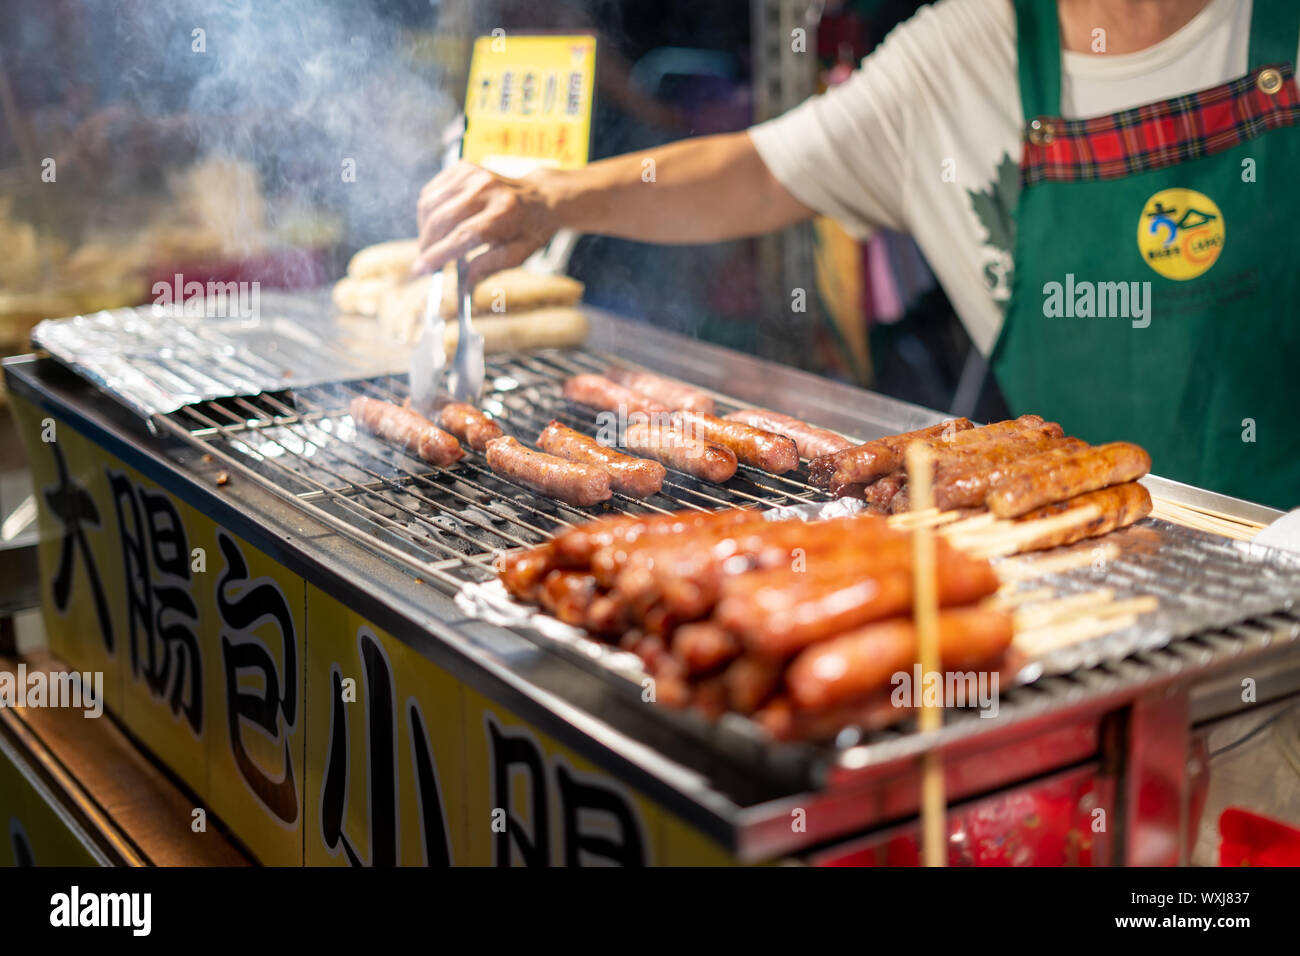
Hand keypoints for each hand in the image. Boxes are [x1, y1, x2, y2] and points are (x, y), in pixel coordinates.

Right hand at [413, 161, 560, 282]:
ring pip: (430, 205)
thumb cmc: (529, 230)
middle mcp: (487, 189)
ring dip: (425, 229)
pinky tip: (438, 224)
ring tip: (433, 244)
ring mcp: (473, 174)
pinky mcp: (462, 167)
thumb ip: (488, 267)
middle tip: (425, 263)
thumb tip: (461, 287)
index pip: (464, 235)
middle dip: (427, 245)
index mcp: (506, 213)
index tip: (420, 270)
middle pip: (443, 219)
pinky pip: (431, 192)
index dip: (439, 254)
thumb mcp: (518, 255)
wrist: (540, 196)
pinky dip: (427, 212)